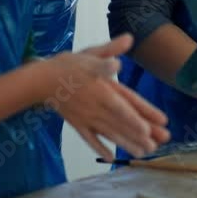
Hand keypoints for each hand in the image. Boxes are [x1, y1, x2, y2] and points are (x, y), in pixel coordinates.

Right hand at [42, 34, 169, 157]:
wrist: (40, 80)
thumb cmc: (68, 65)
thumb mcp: (91, 53)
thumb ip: (110, 51)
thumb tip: (129, 39)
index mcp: (103, 89)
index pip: (126, 105)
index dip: (141, 115)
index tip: (156, 125)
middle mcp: (97, 107)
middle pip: (121, 123)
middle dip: (139, 134)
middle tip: (156, 147)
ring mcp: (86, 118)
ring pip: (109, 134)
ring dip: (126, 144)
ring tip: (143, 153)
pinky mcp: (77, 124)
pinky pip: (90, 139)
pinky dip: (99, 149)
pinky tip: (110, 159)